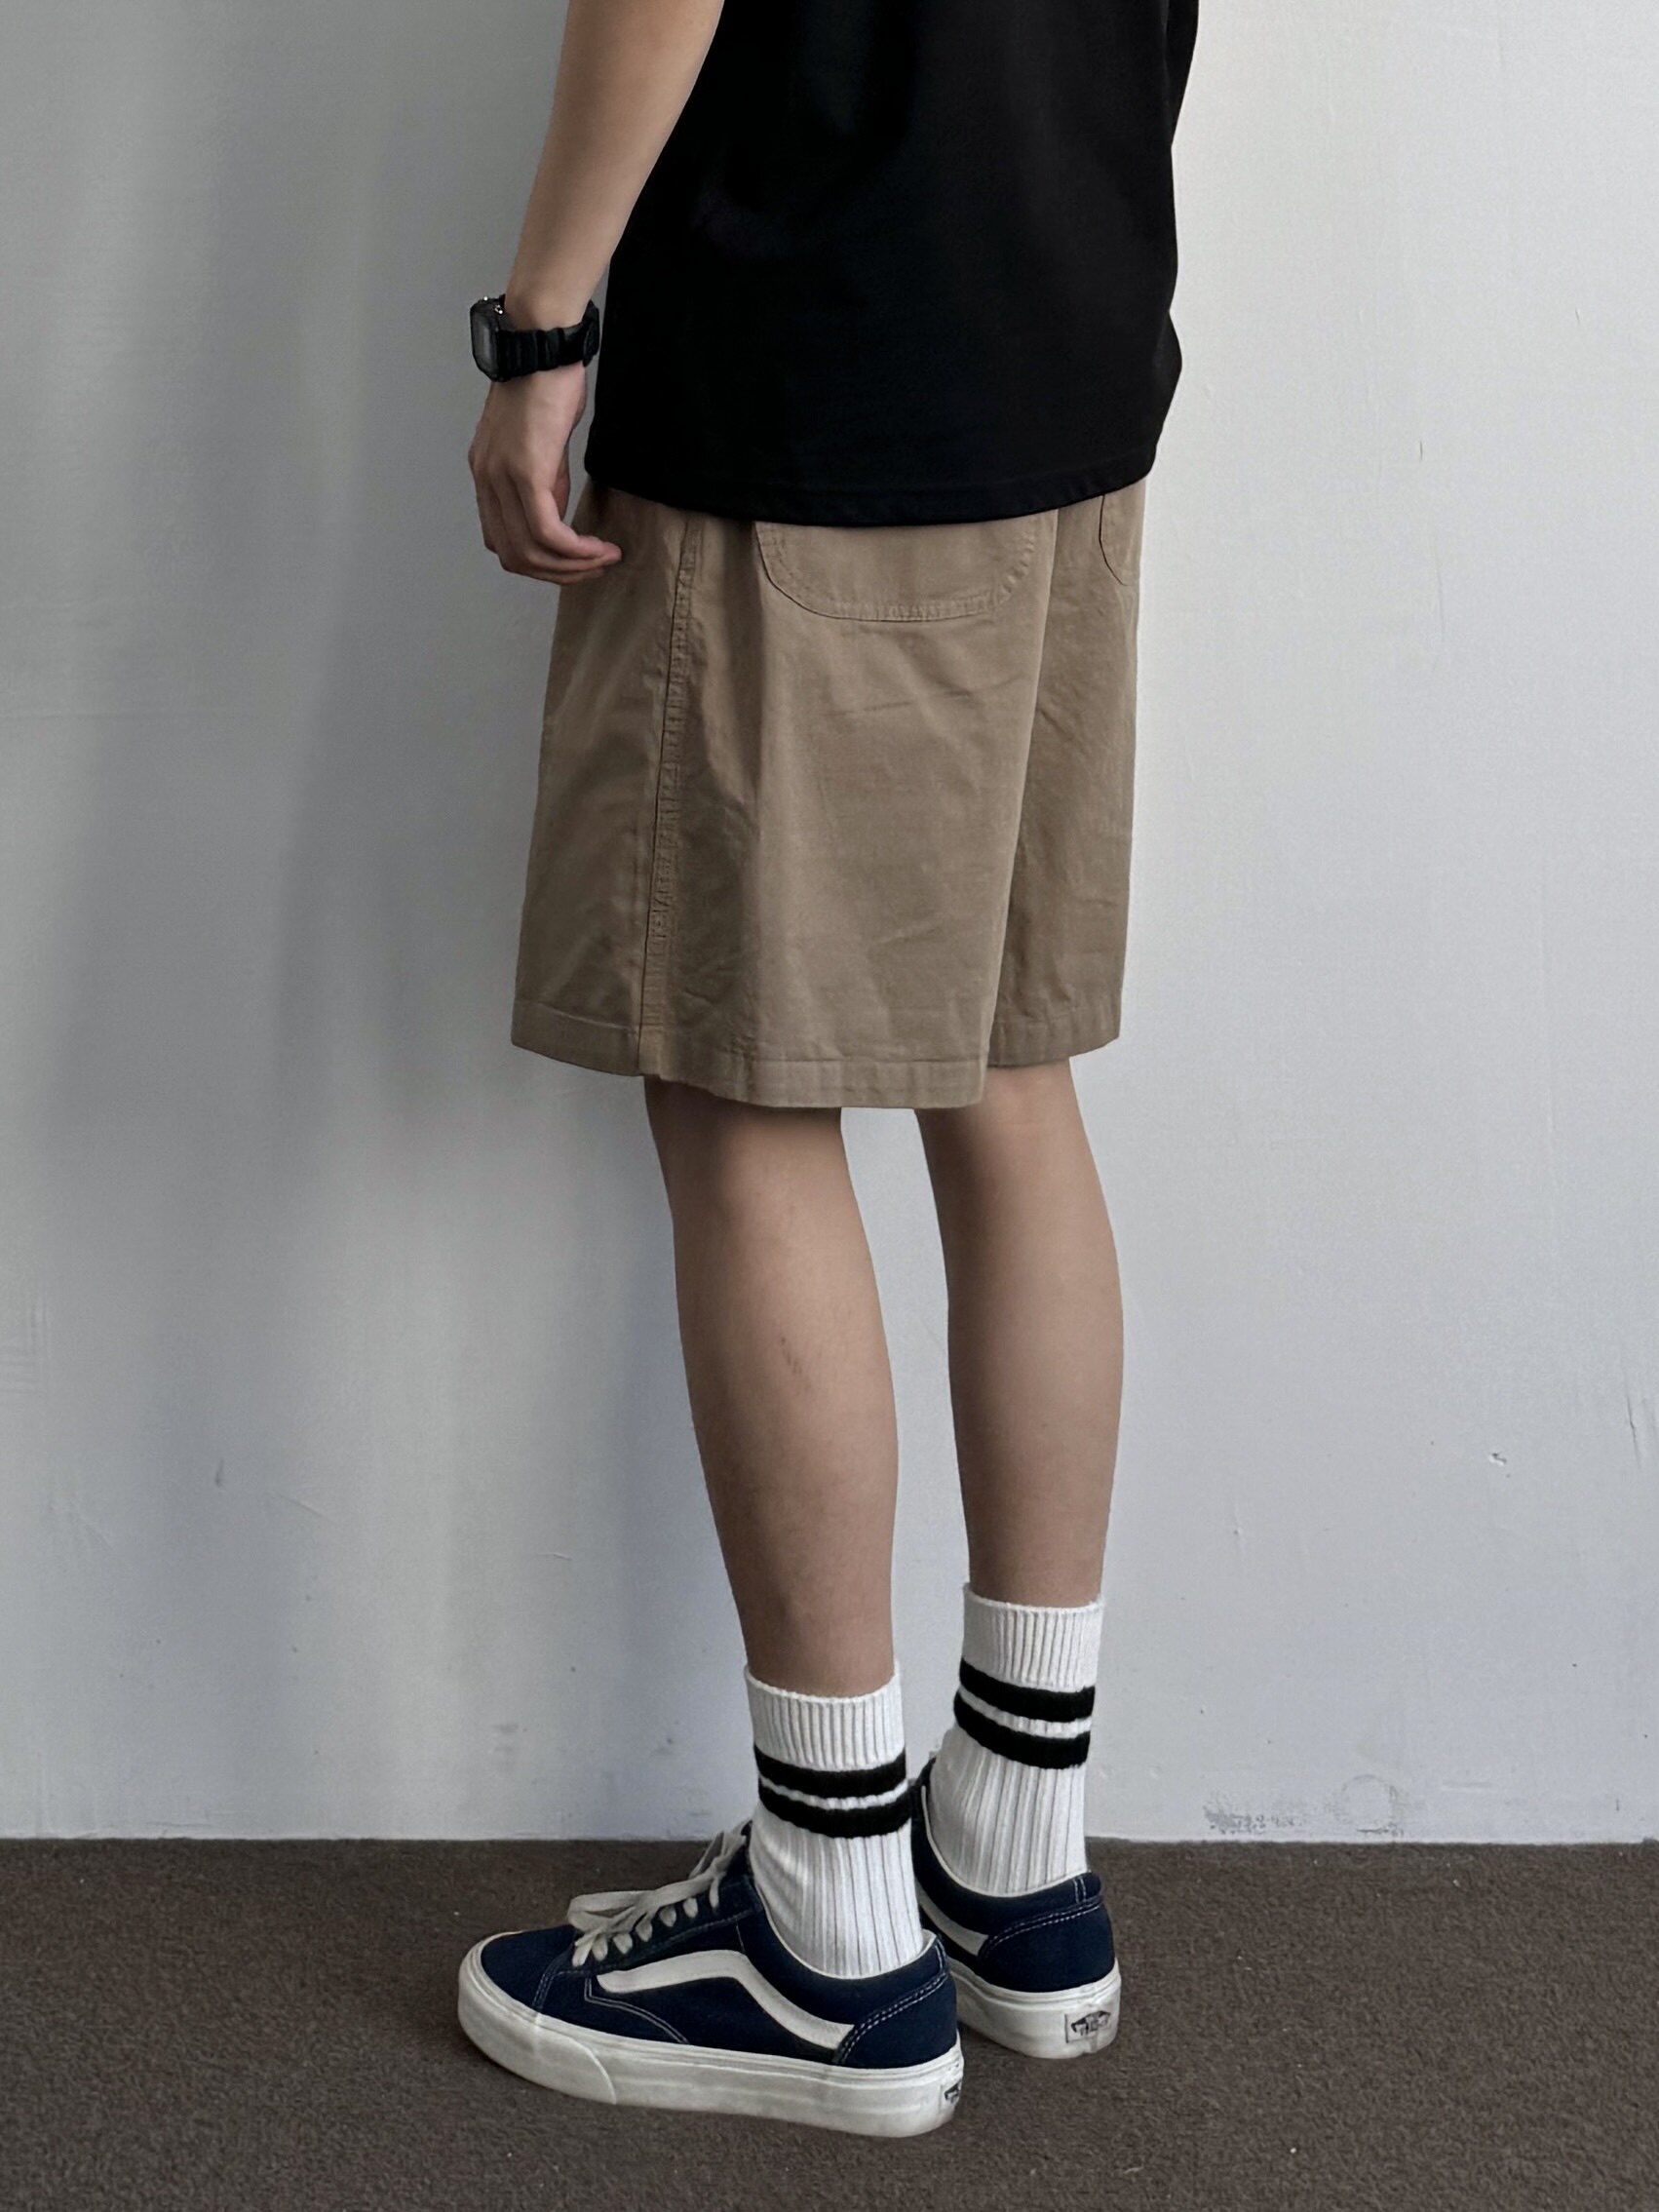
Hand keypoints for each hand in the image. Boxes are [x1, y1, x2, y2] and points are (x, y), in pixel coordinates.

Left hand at [468, 365, 621, 585]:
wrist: (541, 346)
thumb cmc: (546, 384)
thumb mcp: (543, 444)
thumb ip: (546, 483)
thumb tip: (557, 516)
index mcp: (485, 475)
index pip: (502, 542)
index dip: (539, 563)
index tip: (574, 560)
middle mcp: (486, 481)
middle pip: (514, 557)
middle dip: (558, 573)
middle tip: (595, 567)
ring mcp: (502, 479)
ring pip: (531, 552)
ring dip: (572, 566)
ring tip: (604, 559)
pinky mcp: (526, 474)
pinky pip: (548, 533)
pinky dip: (576, 550)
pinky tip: (599, 547)